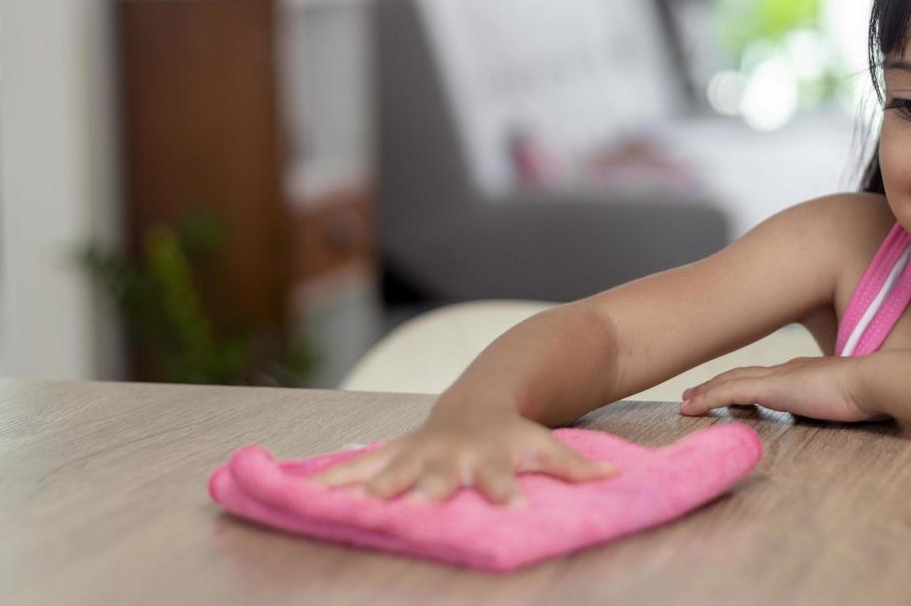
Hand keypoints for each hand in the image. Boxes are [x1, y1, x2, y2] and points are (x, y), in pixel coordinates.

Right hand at [303, 409, 617, 506]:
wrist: (479, 400)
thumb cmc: (513, 433)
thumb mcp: (547, 445)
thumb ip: (575, 466)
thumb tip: (613, 479)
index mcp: (487, 458)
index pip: (498, 480)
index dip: (505, 496)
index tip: (512, 512)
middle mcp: (448, 457)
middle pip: (434, 479)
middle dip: (421, 494)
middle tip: (411, 511)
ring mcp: (415, 454)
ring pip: (385, 472)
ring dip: (364, 488)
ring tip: (337, 504)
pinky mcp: (390, 454)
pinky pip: (354, 469)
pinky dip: (327, 480)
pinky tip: (297, 491)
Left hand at [678, 355, 886, 422]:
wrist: (873, 381)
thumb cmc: (871, 394)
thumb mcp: (849, 401)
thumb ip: (837, 406)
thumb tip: (841, 415)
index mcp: (802, 374)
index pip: (764, 378)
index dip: (743, 383)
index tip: (728, 391)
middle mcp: (785, 371)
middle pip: (741, 375)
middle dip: (717, 385)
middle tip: (694, 395)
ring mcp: (777, 378)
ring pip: (729, 382)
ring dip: (705, 392)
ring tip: (686, 403)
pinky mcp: (771, 388)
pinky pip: (728, 392)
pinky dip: (707, 398)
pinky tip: (691, 408)